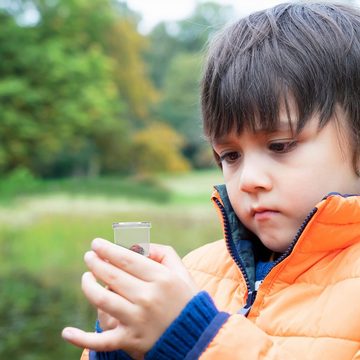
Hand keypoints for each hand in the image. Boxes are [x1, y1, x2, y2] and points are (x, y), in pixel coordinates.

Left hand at [62, 238, 197, 356]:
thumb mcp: (181, 271)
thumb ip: (162, 253)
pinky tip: (67, 332)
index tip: (96, 244)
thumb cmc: (185, 299)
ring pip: (102, 299)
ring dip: (88, 286)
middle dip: (95, 262)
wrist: (195, 337)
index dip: (107, 249)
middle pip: (111, 275)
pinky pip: (101, 341)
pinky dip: (81, 338)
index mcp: (161, 278)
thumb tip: (138, 245)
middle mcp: (147, 298)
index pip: (126, 259)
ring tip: (86, 277)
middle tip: (89, 256)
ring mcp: (137, 320)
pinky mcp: (130, 340)